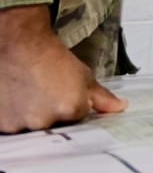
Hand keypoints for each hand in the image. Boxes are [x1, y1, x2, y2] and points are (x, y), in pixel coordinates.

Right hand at [0, 5, 124, 132]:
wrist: (18, 44)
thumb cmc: (50, 57)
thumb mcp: (83, 75)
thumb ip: (102, 97)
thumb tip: (120, 107)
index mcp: (71, 109)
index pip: (78, 119)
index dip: (73, 106)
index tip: (63, 93)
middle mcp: (46, 121)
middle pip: (54, 126)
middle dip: (52, 113)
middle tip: (45, 92)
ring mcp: (21, 124)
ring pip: (32, 128)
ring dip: (32, 116)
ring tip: (29, 94)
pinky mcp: (1, 124)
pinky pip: (13, 127)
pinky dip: (15, 117)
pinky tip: (17, 99)